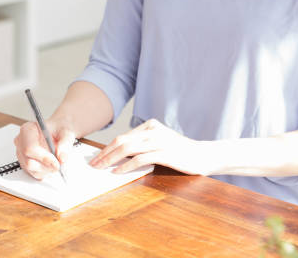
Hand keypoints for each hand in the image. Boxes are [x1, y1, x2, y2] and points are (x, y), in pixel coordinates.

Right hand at [14, 119, 75, 179]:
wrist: (58, 132)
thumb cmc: (59, 129)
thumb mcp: (67, 133)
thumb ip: (65, 144)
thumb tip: (62, 158)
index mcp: (28, 130)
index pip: (30, 148)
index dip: (43, 158)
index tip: (56, 162)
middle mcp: (21, 141)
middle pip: (28, 162)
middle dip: (46, 166)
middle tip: (59, 164)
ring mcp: (21, 153)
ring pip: (31, 170)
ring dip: (46, 170)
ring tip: (56, 162)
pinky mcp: (24, 162)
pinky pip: (33, 173)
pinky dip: (44, 172)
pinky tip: (51, 164)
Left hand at [89, 119, 213, 174]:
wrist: (204, 155)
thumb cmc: (181, 152)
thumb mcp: (160, 142)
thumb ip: (143, 144)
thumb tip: (120, 155)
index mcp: (150, 125)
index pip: (123, 136)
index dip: (108, 147)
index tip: (97, 157)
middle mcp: (153, 130)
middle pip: (122, 141)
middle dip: (105, 153)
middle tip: (93, 164)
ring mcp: (159, 140)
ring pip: (127, 148)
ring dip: (111, 159)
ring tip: (101, 168)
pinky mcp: (164, 152)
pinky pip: (140, 159)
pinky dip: (126, 165)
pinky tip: (117, 171)